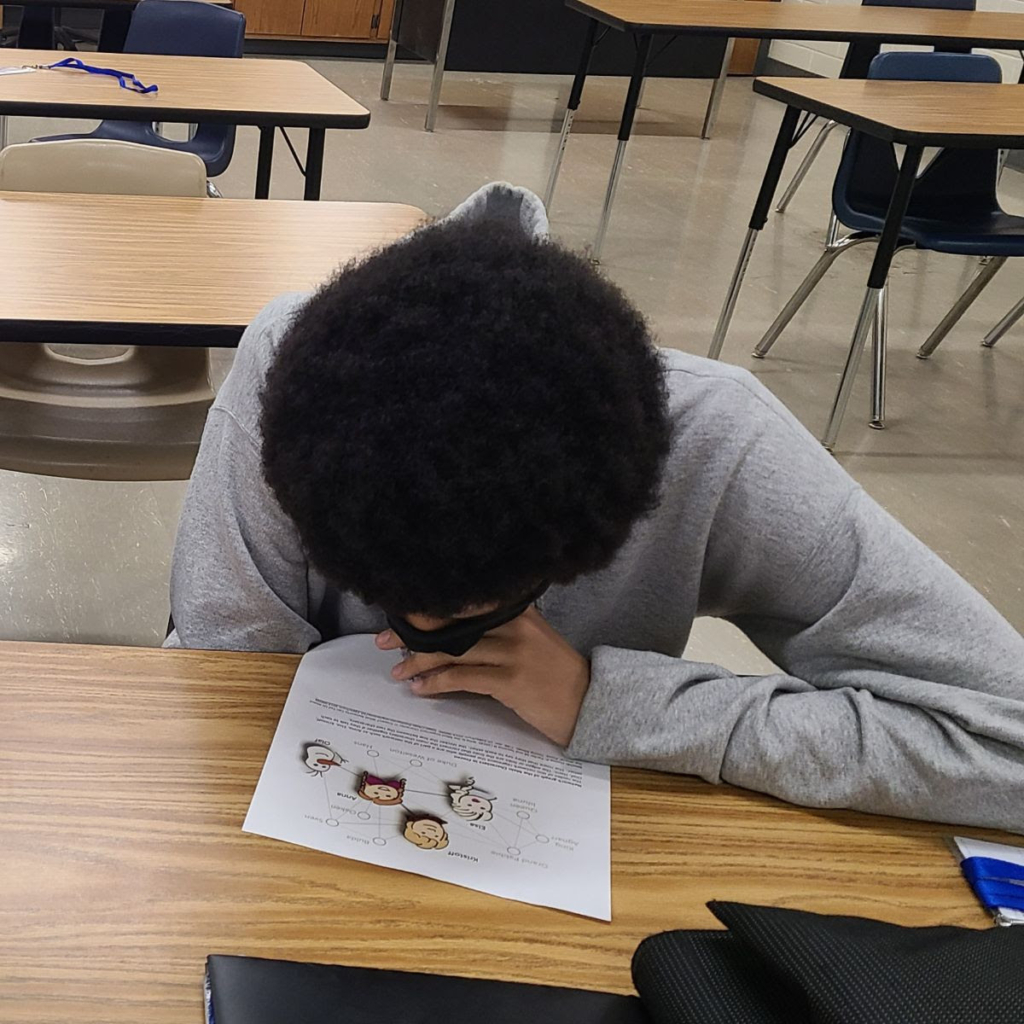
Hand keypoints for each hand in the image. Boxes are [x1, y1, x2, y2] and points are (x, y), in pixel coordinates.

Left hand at [375, 607, 590, 746]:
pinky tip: (421, 689)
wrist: (589, 702)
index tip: (400, 612)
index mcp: (517, 610)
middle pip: (452, 624)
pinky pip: (463, 678)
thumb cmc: (554, 674)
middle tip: (383, 640)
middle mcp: (514, 625)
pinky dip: (437, 683)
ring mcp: (514, 653)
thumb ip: (497, 630)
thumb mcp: (530, 640)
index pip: (464, 603)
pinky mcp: (511, 681)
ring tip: (397, 672)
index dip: (429, 608)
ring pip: (453, 651)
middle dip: (412, 633)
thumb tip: (448, 635)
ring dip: (418, 662)